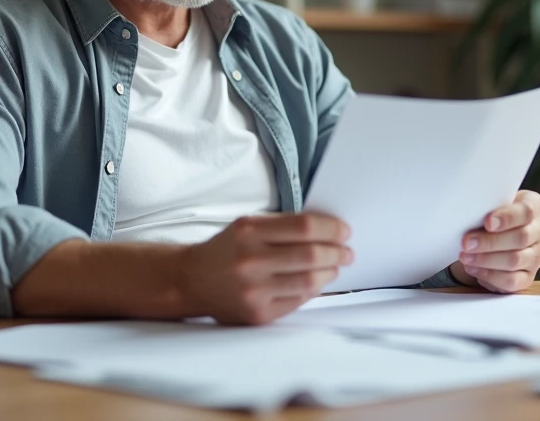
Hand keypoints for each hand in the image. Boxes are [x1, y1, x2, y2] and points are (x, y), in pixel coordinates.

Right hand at [179, 213, 352, 324]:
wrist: (192, 280)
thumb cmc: (226, 249)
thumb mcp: (247, 225)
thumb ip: (283, 225)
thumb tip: (326, 230)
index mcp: (249, 231)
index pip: (303, 227)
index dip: (330, 229)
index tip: (344, 231)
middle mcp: (250, 260)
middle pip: (310, 256)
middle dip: (337, 252)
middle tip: (347, 251)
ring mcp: (254, 290)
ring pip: (308, 281)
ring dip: (330, 273)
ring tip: (336, 266)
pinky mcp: (257, 313)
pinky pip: (298, 301)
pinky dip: (313, 290)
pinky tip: (317, 282)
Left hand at [449, 190, 539, 293]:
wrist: (493, 235)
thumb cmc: (491, 215)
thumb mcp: (490, 204)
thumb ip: (486, 207)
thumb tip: (468, 213)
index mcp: (534, 206)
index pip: (527, 211)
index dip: (507, 218)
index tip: (487, 222)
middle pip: (521, 238)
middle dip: (490, 242)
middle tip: (466, 243)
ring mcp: (536, 255)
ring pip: (515, 260)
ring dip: (486, 260)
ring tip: (465, 256)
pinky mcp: (528, 276)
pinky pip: (511, 281)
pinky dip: (489, 275)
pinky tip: (473, 268)